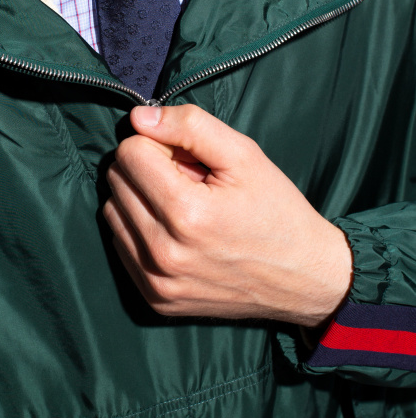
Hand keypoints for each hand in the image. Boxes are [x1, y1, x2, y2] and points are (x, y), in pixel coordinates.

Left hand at [104, 104, 352, 326]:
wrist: (304, 278)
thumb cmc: (276, 210)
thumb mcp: (244, 155)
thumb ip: (189, 126)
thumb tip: (138, 117)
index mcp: (186, 213)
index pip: (130, 153)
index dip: (159, 145)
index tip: (188, 158)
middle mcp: (164, 253)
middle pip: (117, 181)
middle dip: (149, 169)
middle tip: (190, 181)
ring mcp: (157, 281)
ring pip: (112, 211)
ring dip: (140, 199)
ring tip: (184, 206)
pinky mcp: (155, 299)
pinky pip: (120, 246)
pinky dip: (140, 229)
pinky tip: (176, 231)